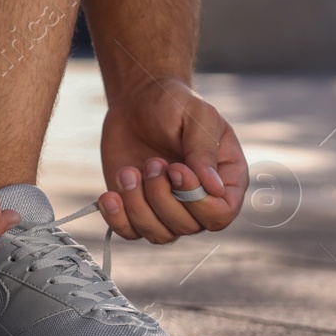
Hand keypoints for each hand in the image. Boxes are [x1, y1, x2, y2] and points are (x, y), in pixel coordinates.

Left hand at [99, 75, 248, 243]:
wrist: (138, 101)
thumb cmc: (173, 104)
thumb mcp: (196, 116)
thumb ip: (203, 150)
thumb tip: (213, 188)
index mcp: (225, 180)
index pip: (220, 214)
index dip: (196, 200)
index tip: (175, 169)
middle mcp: (200, 201)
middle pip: (187, 227)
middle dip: (161, 196)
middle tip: (152, 161)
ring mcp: (168, 208)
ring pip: (159, 234)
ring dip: (137, 205)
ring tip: (129, 171)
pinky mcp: (138, 207)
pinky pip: (130, 233)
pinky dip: (117, 219)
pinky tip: (109, 196)